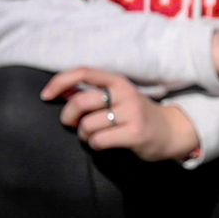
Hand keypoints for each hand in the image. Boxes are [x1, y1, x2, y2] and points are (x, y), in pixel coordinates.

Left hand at [41, 68, 199, 161]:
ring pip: (87, 125)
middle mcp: (126, 94)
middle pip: (80, 102)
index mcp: (118, 82)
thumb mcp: (118, 98)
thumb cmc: (137, 115)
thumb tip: (60, 90)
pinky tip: (104, 144)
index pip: (83, 72)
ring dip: (84, 135)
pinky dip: (95, 145)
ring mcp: (132, 113)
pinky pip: (98, 140)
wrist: (172, 131)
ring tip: (94, 136)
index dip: (59, 82)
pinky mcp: (135, 133)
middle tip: (73, 125)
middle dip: (68, 118)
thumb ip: (92, 93)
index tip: (46, 96)